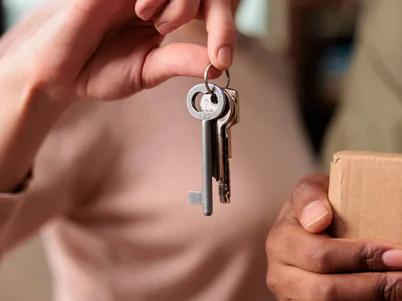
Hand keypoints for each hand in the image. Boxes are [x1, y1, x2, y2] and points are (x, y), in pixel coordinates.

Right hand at [0, 0, 236, 101]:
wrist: (59, 74)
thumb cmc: (100, 69)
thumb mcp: (149, 70)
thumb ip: (181, 61)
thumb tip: (219, 66)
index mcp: (167, 15)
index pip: (209, 7)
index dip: (224, 28)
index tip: (223, 58)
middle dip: (212, 14)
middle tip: (194, 40)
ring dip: (180, 2)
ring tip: (156, 23)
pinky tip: (141, 10)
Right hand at [266, 174, 401, 300]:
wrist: (310, 231)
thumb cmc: (322, 209)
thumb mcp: (314, 189)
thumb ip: (311, 195)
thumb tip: (319, 219)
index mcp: (282, 240)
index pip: (322, 255)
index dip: (364, 258)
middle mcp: (279, 276)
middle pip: (325, 292)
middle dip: (377, 291)